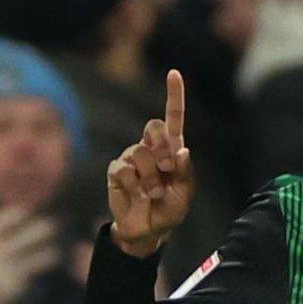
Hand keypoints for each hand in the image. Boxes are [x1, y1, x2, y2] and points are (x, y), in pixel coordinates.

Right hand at [0, 208, 60, 303]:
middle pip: (21, 237)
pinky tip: (50, 259)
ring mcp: (1, 273)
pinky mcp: (12, 288)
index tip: (26, 209)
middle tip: (51, 225)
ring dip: (49, 250)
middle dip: (40, 229)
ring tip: (55, 247)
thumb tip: (7, 215)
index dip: (12, 214)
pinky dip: (43, 264)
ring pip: (35, 256)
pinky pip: (33, 272)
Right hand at [108, 70, 194, 257]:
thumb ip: (185, 174)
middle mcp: (151, 148)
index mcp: (172, 150)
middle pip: (153, 127)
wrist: (147, 230)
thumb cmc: (169, 210)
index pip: (173, 119)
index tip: (174, 73)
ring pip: (140, 152)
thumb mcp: (184, 195)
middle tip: (168, 171)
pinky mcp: (116, 170)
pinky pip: (124, 169)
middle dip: (162, 148)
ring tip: (154, 193)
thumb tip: (183, 150)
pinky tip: (138, 195)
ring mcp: (131, 157)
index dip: (174, 96)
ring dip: (151, 177)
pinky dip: (135, 185)